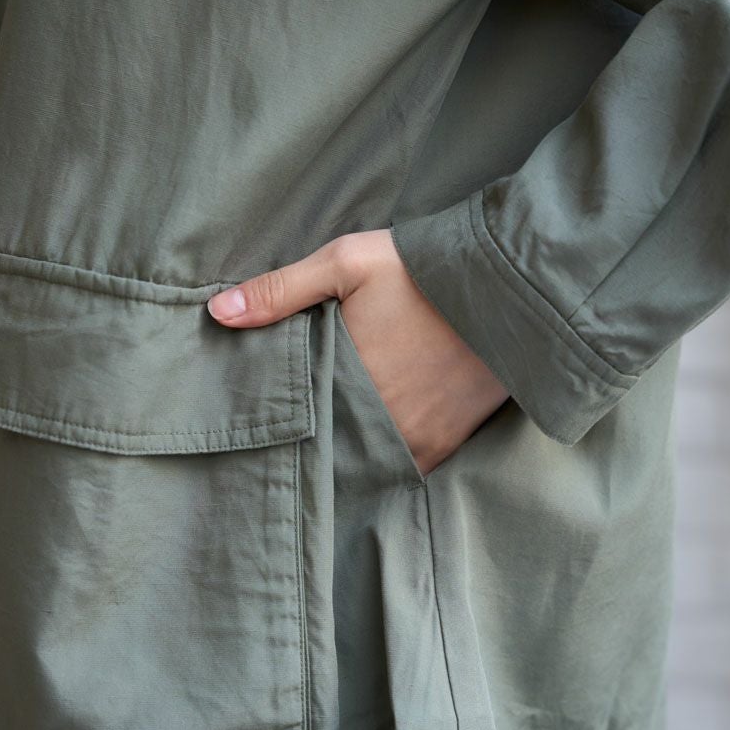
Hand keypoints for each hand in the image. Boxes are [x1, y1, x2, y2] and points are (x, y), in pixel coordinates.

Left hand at [206, 230, 510, 477]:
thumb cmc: (424, 271)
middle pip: (326, 441)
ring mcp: (414, 440)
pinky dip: (386, 455)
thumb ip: (281, 291)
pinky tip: (373, 437)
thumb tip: (217, 313)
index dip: (276, 413)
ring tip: (331, 431)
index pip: (293, 415)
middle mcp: (377, 424)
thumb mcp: (348, 264)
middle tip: (291, 425)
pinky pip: (403, 465)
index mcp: (345, 381)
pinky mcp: (445, 445)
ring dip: (347, 447)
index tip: (258, 414)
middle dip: (310, 433)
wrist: (512, 288)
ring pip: (362, 456)